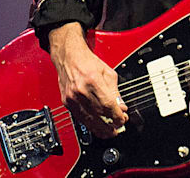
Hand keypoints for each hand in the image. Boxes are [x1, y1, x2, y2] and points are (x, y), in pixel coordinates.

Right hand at [48, 23, 127, 137]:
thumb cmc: (88, 62)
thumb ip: (115, 92)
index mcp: (93, 81)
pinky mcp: (67, 102)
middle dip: (110, 125)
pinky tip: (97, 127)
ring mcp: (72, 98)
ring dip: (100, 129)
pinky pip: (79, 117)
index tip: (123, 119)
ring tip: (109, 132)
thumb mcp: (108, 73)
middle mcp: (81, 91)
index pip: (108, 105)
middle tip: (118, 128)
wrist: (69, 58)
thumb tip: (121, 107)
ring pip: (88, 120)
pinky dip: (89, 124)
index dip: (117, 116)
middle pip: (98, 115)